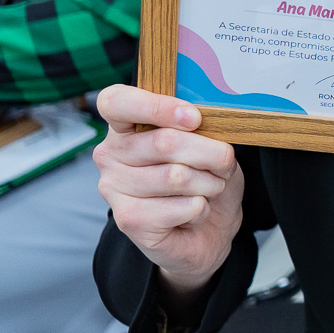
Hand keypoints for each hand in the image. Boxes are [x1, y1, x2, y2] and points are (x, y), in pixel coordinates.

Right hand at [93, 85, 245, 299]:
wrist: (207, 229)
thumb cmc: (204, 177)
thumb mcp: (209, 143)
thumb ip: (200, 126)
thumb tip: (202, 119)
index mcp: (124, 126)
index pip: (117, 103)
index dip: (156, 106)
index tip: (194, 117)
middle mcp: (110, 155)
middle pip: (165, 142)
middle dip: (211, 153)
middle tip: (223, 163)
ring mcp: (114, 188)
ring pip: (178, 177)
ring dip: (210, 183)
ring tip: (209, 189)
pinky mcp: (129, 220)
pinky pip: (184, 206)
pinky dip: (202, 208)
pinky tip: (193, 212)